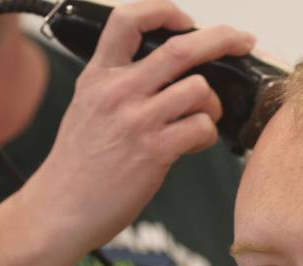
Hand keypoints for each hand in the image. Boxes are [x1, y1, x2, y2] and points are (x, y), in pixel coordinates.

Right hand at [26, 0, 254, 250]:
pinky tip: (196, 144)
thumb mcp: (87, 109)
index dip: (163, 11)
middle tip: (243, 41)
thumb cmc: (78, 166)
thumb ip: (119, 87)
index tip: (187, 20)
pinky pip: (201, 127)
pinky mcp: (153, 150)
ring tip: (204, 118)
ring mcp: (136, 120)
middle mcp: (117, 91)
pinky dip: (208, 135)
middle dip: (222, 39)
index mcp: (98, 76)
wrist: (59, 208)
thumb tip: (167, 76)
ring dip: (213, 105)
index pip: (127, 20)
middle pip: (181, 48)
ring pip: (200, 90)